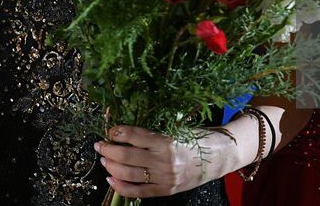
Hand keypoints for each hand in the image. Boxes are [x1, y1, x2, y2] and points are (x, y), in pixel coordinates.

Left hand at [96, 124, 230, 197]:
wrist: (219, 157)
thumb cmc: (198, 138)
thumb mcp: (177, 129)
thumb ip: (153, 133)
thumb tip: (126, 132)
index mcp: (166, 141)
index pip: (134, 135)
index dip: (117, 132)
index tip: (109, 131)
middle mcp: (163, 161)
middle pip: (126, 155)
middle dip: (108, 150)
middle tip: (99, 145)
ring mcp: (164, 178)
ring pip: (128, 173)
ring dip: (112, 166)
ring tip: (104, 160)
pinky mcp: (165, 190)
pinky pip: (137, 191)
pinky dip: (121, 186)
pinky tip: (112, 179)